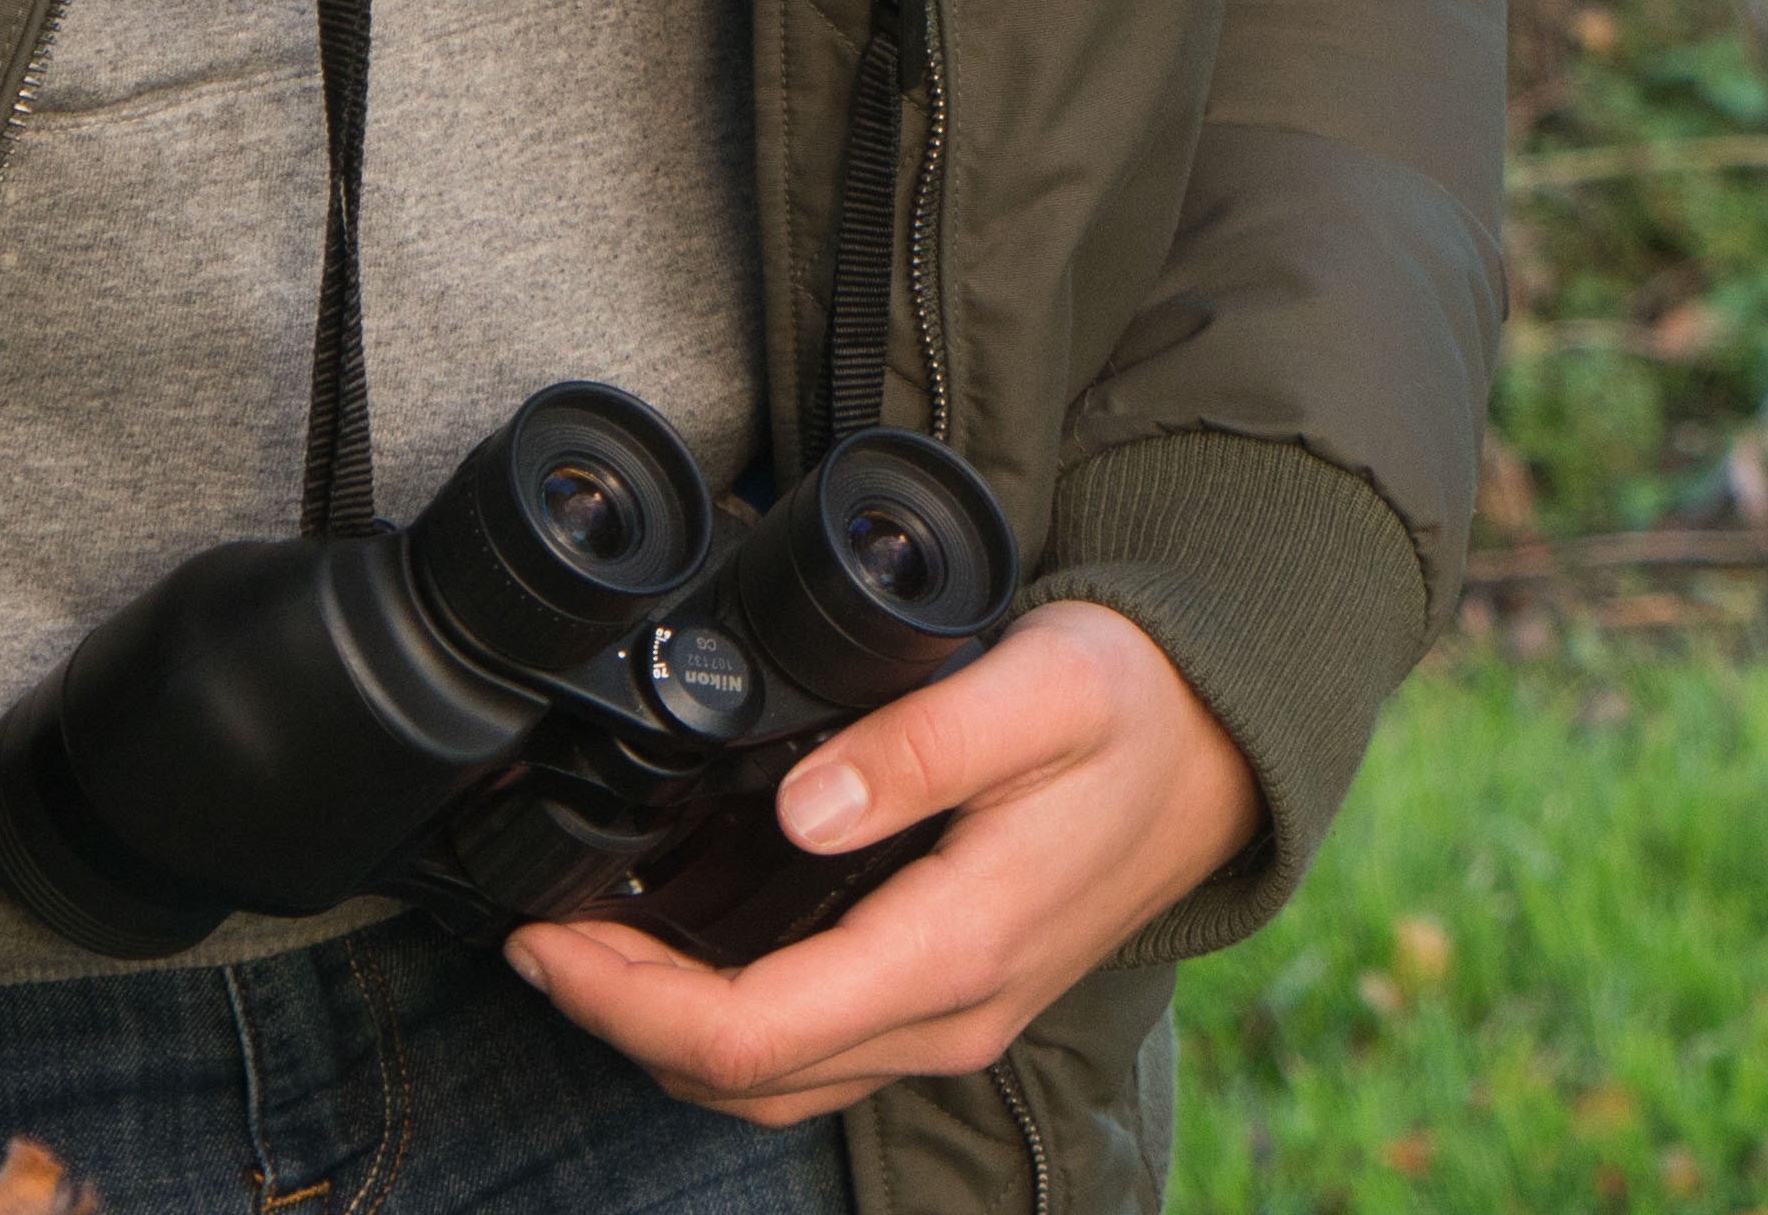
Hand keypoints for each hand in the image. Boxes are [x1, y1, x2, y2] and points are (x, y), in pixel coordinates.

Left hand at [504, 600, 1263, 1125]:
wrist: (1227, 747)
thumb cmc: (1137, 704)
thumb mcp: (1044, 685)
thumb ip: (923, 742)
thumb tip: (804, 802)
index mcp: (955, 948)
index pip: (749, 1032)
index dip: (624, 999)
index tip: (547, 936)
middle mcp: (948, 1014)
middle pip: (742, 1077)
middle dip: (619, 1020)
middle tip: (539, 937)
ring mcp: (951, 1020)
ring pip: (773, 1081)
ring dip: (663, 1033)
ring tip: (587, 948)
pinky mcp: (949, 999)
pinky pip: (814, 1052)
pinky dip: (725, 1023)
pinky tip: (683, 951)